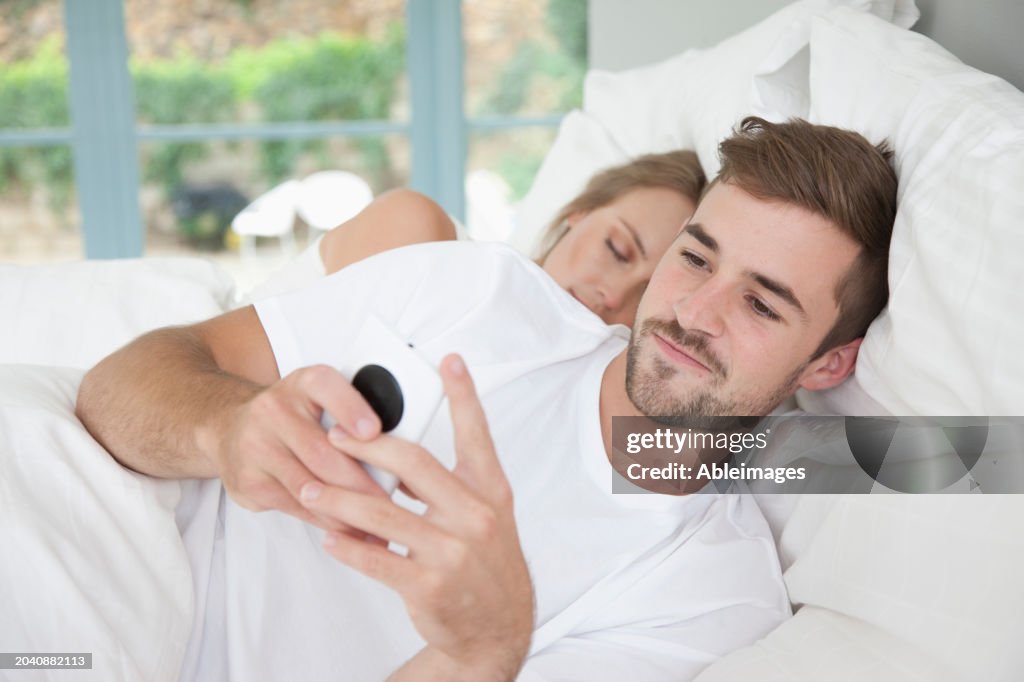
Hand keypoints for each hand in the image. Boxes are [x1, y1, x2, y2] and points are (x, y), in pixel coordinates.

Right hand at [201, 364, 389, 530]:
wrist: (229, 427)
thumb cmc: (293, 414)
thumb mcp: (322, 398)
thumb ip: (354, 415)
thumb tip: (400, 449)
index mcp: (304, 382)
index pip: (326, 387)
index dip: (351, 409)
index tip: (373, 430)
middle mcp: (275, 410)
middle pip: (322, 452)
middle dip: (360, 482)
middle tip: (390, 503)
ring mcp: (257, 446)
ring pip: (309, 486)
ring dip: (346, 510)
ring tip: (377, 525)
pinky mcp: (249, 481)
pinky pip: (296, 507)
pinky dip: (327, 522)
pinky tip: (350, 531)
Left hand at [299, 354, 534, 680]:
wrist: (499, 627)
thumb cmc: (488, 564)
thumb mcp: (490, 516)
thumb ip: (455, 484)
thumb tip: (401, 458)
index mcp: (491, 492)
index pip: (477, 434)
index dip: (464, 395)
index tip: (450, 359)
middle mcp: (475, 516)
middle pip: (414, 463)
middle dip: (367, 446)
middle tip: (334, 436)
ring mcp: (452, 552)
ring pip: (383, 514)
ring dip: (340, 500)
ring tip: (312, 491)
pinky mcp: (429, 586)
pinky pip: (377, 559)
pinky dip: (348, 548)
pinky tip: (330, 539)